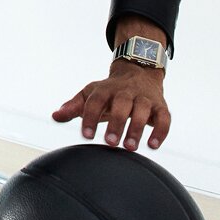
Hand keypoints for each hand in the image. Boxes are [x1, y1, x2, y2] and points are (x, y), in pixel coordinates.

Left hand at [52, 62, 170, 150]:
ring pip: (143, 110)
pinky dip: (160, 131)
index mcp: (105, 89)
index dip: (90, 117)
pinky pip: (164, 118)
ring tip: (130, 147)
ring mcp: (144, 98)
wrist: (138, 72)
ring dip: (137, 128)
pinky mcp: (160, 106)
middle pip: (122, 104)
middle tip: (110, 143)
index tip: (86, 135)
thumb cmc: (110, 91)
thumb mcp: (90, 94)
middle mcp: (126, 92)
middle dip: (117, 123)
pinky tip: (153, 145)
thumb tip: (55, 116)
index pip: (96, 101)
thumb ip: (73, 106)